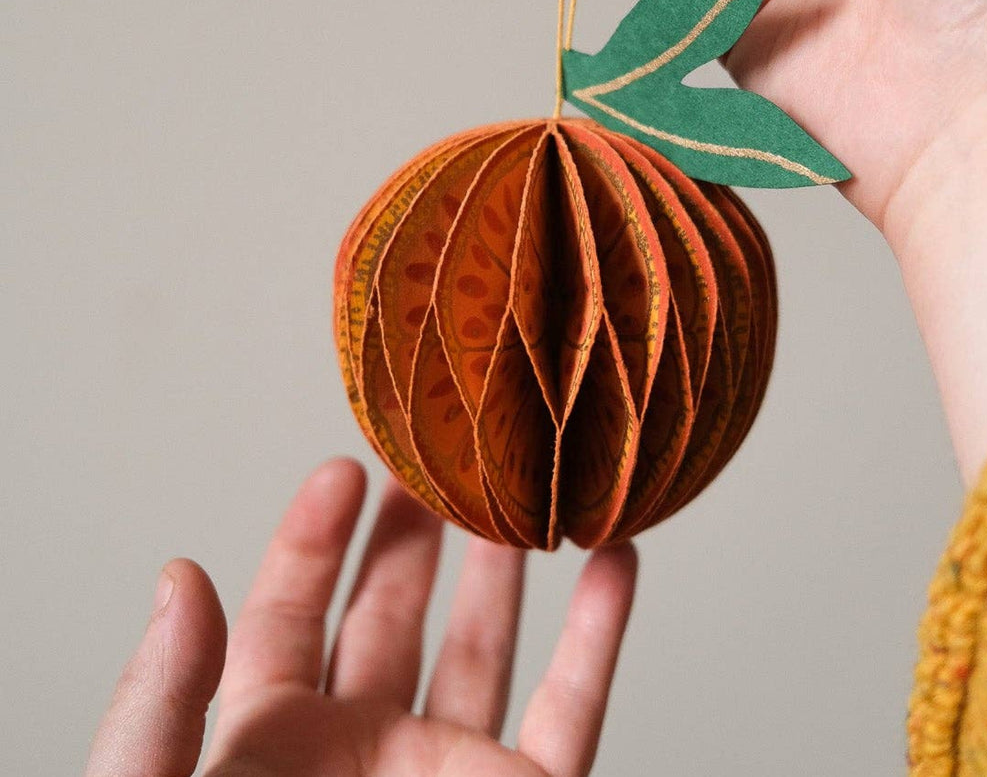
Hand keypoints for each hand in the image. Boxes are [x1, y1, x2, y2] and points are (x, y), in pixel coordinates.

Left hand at [86, 459, 637, 776]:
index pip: (292, 609)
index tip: (351, 462)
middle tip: (446, 450)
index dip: (317, 532)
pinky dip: (600, 635)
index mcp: (266, 746)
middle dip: (419, 526)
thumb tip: (180, 574)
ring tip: (529, 482)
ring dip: (510, 563)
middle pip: (394, 610)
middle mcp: (363, 751)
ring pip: (488, 645)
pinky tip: (614, 561)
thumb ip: (161, 705)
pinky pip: (571, 712)